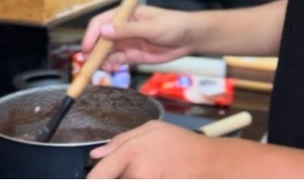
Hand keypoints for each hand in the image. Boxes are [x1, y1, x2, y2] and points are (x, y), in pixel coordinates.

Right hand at [81, 5, 195, 70]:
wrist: (190, 38)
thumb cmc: (173, 25)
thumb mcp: (151, 27)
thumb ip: (128, 30)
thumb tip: (104, 30)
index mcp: (125, 14)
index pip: (101, 22)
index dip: (91, 35)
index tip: (86, 48)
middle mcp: (122, 28)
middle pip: (100, 39)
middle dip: (92, 50)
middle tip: (87, 63)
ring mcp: (126, 42)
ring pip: (105, 51)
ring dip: (99, 59)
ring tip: (99, 68)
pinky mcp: (132, 55)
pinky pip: (115, 60)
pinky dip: (109, 65)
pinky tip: (110, 68)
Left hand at [87, 121, 227, 177]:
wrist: (209, 162)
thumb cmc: (182, 144)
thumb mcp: (154, 128)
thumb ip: (121, 139)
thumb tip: (96, 155)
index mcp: (131, 152)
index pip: (97, 176)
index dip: (94, 177)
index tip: (98, 176)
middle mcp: (136, 173)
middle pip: (110, 179)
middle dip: (117, 174)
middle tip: (138, 167)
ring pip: (127, 179)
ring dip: (132, 176)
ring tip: (151, 170)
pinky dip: (144, 177)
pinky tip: (158, 175)